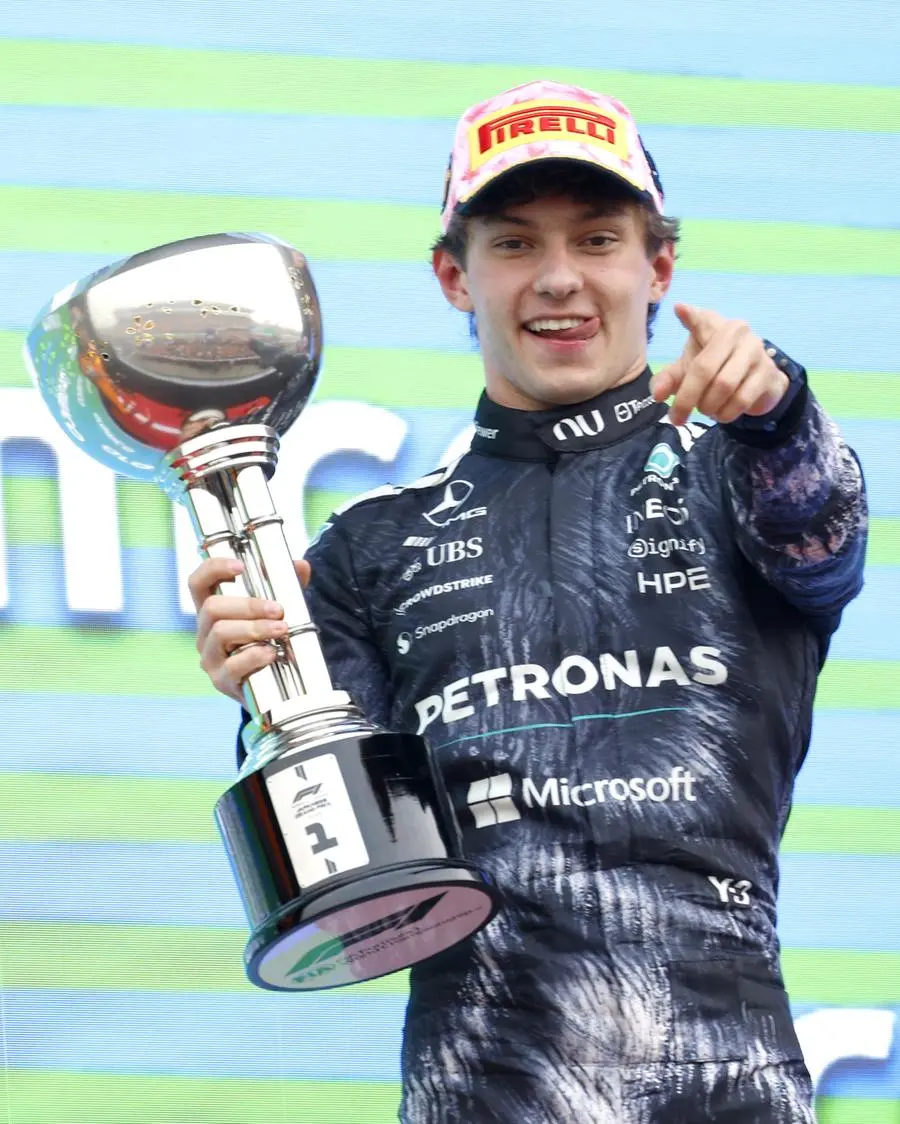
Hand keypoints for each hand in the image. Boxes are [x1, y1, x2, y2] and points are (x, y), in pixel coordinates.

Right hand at [188, 557, 310, 702]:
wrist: (273, 686)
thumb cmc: (268, 641)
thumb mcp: (276, 612)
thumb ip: (287, 588)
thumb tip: (301, 566)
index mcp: (213, 611)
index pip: (198, 583)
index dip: (213, 569)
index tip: (240, 566)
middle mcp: (205, 632)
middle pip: (211, 608)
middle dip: (248, 605)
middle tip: (278, 610)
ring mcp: (210, 658)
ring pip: (220, 633)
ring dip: (254, 628)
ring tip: (281, 630)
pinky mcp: (221, 681)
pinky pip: (231, 666)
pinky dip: (254, 656)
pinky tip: (272, 653)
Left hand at [650, 303, 789, 426]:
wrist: (758, 383)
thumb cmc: (716, 368)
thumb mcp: (688, 370)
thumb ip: (668, 379)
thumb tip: (657, 395)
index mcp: (715, 325)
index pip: (701, 321)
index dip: (691, 317)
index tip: (680, 309)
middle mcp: (738, 332)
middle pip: (705, 369)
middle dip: (686, 398)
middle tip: (676, 417)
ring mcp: (756, 352)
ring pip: (724, 387)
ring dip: (708, 407)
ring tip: (705, 410)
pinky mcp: (768, 373)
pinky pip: (742, 399)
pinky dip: (725, 413)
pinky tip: (721, 413)